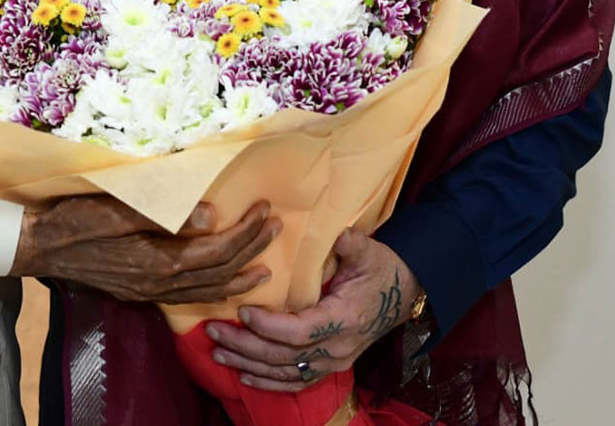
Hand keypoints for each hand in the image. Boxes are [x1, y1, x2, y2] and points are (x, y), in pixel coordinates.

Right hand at [10, 196, 278, 302]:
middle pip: (218, 271)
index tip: (265, 210)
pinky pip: (189, 298)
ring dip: (239, 278)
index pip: (216, 250)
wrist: (41, 246)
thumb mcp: (115, 207)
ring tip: (265, 268)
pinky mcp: (141, 292)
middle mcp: (159, 283)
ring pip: (207, 291)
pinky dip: (214, 292)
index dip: (245, 232)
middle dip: (251, 249)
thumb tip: (210, 214)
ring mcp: (150, 292)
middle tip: (275, 227)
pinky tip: (223, 287)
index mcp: (158, 260)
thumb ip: (162, 213)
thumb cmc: (75, 219)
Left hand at [205, 229, 420, 390]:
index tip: (242, 310)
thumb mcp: (368, 252)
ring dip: (248, 364)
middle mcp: (337, 349)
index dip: (269, 326)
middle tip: (213, 330)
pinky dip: (269, 382)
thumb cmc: (379, 269)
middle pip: (284, 356)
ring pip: (285, 373)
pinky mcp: (329, 367)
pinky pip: (296, 382)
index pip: (300, 331)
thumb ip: (351, 244)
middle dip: (245, 345)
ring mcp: (333, 363)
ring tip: (217, 353)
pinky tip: (244, 376)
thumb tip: (338, 232)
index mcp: (344, 320)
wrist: (401, 294)